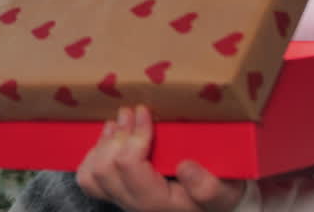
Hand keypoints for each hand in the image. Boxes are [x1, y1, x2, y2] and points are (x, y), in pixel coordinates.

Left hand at [76, 105, 244, 211]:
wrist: (208, 207)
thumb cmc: (217, 194)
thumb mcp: (224, 192)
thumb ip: (208, 186)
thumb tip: (184, 166)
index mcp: (157, 203)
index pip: (128, 167)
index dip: (133, 135)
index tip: (144, 111)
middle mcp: (133, 204)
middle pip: (105, 169)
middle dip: (116, 135)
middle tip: (130, 111)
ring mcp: (121, 200)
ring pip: (92, 175)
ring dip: (102, 143)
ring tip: (117, 122)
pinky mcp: (115, 194)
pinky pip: (89, 179)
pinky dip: (93, 155)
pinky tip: (108, 140)